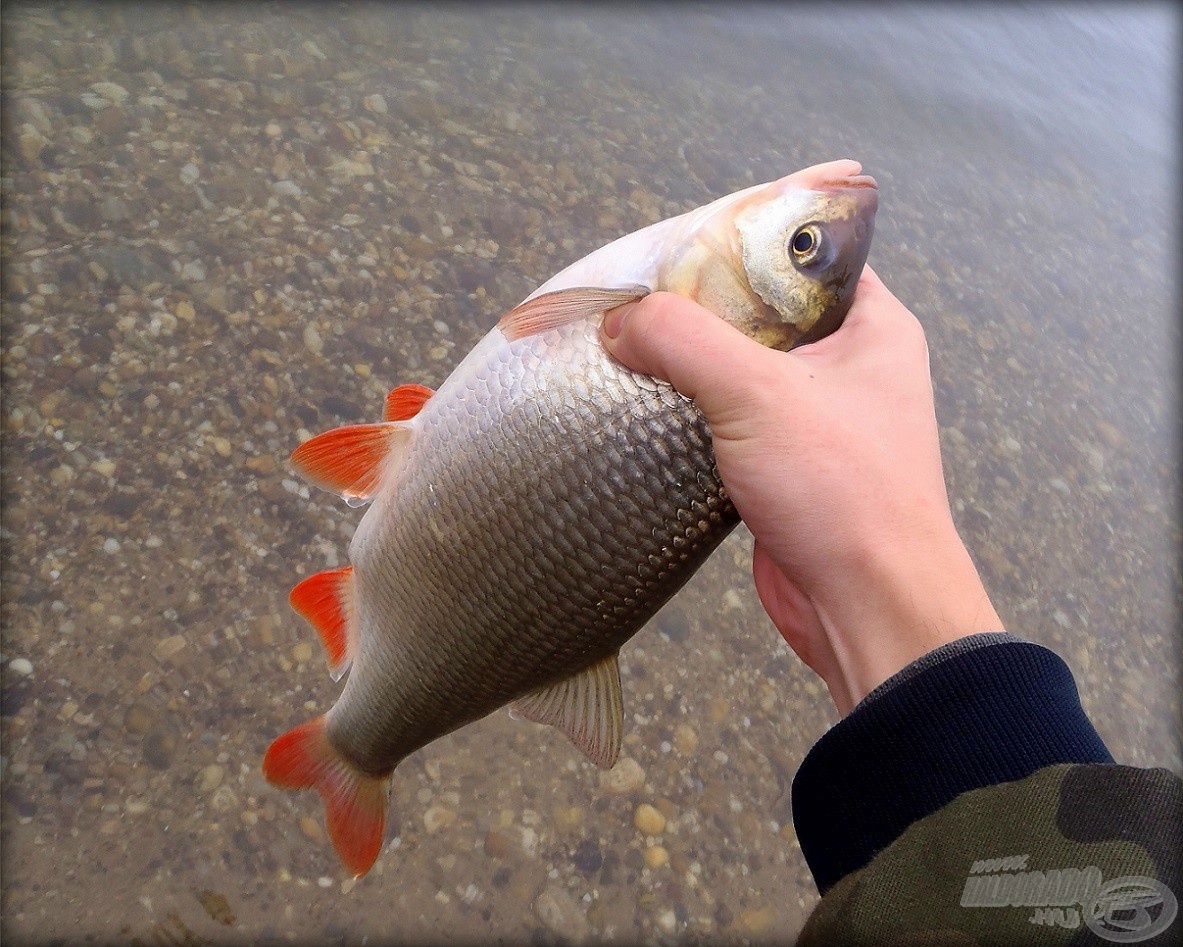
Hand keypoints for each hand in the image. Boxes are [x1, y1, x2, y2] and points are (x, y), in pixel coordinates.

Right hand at [602, 268, 1002, 714]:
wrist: (867, 607)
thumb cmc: (841, 489)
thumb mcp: (757, 391)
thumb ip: (682, 340)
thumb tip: (618, 320)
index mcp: (874, 326)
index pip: (807, 256)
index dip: (743, 243)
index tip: (679, 243)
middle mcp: (851, 366)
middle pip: (762, 314)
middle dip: (700, 309)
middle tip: (637, 297)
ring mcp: (818, 421)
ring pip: (741, 372)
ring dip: (690, 367)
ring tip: (626, 345)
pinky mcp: (785, 467)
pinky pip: (729, 423)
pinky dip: (690, 416)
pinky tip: (643, 406)